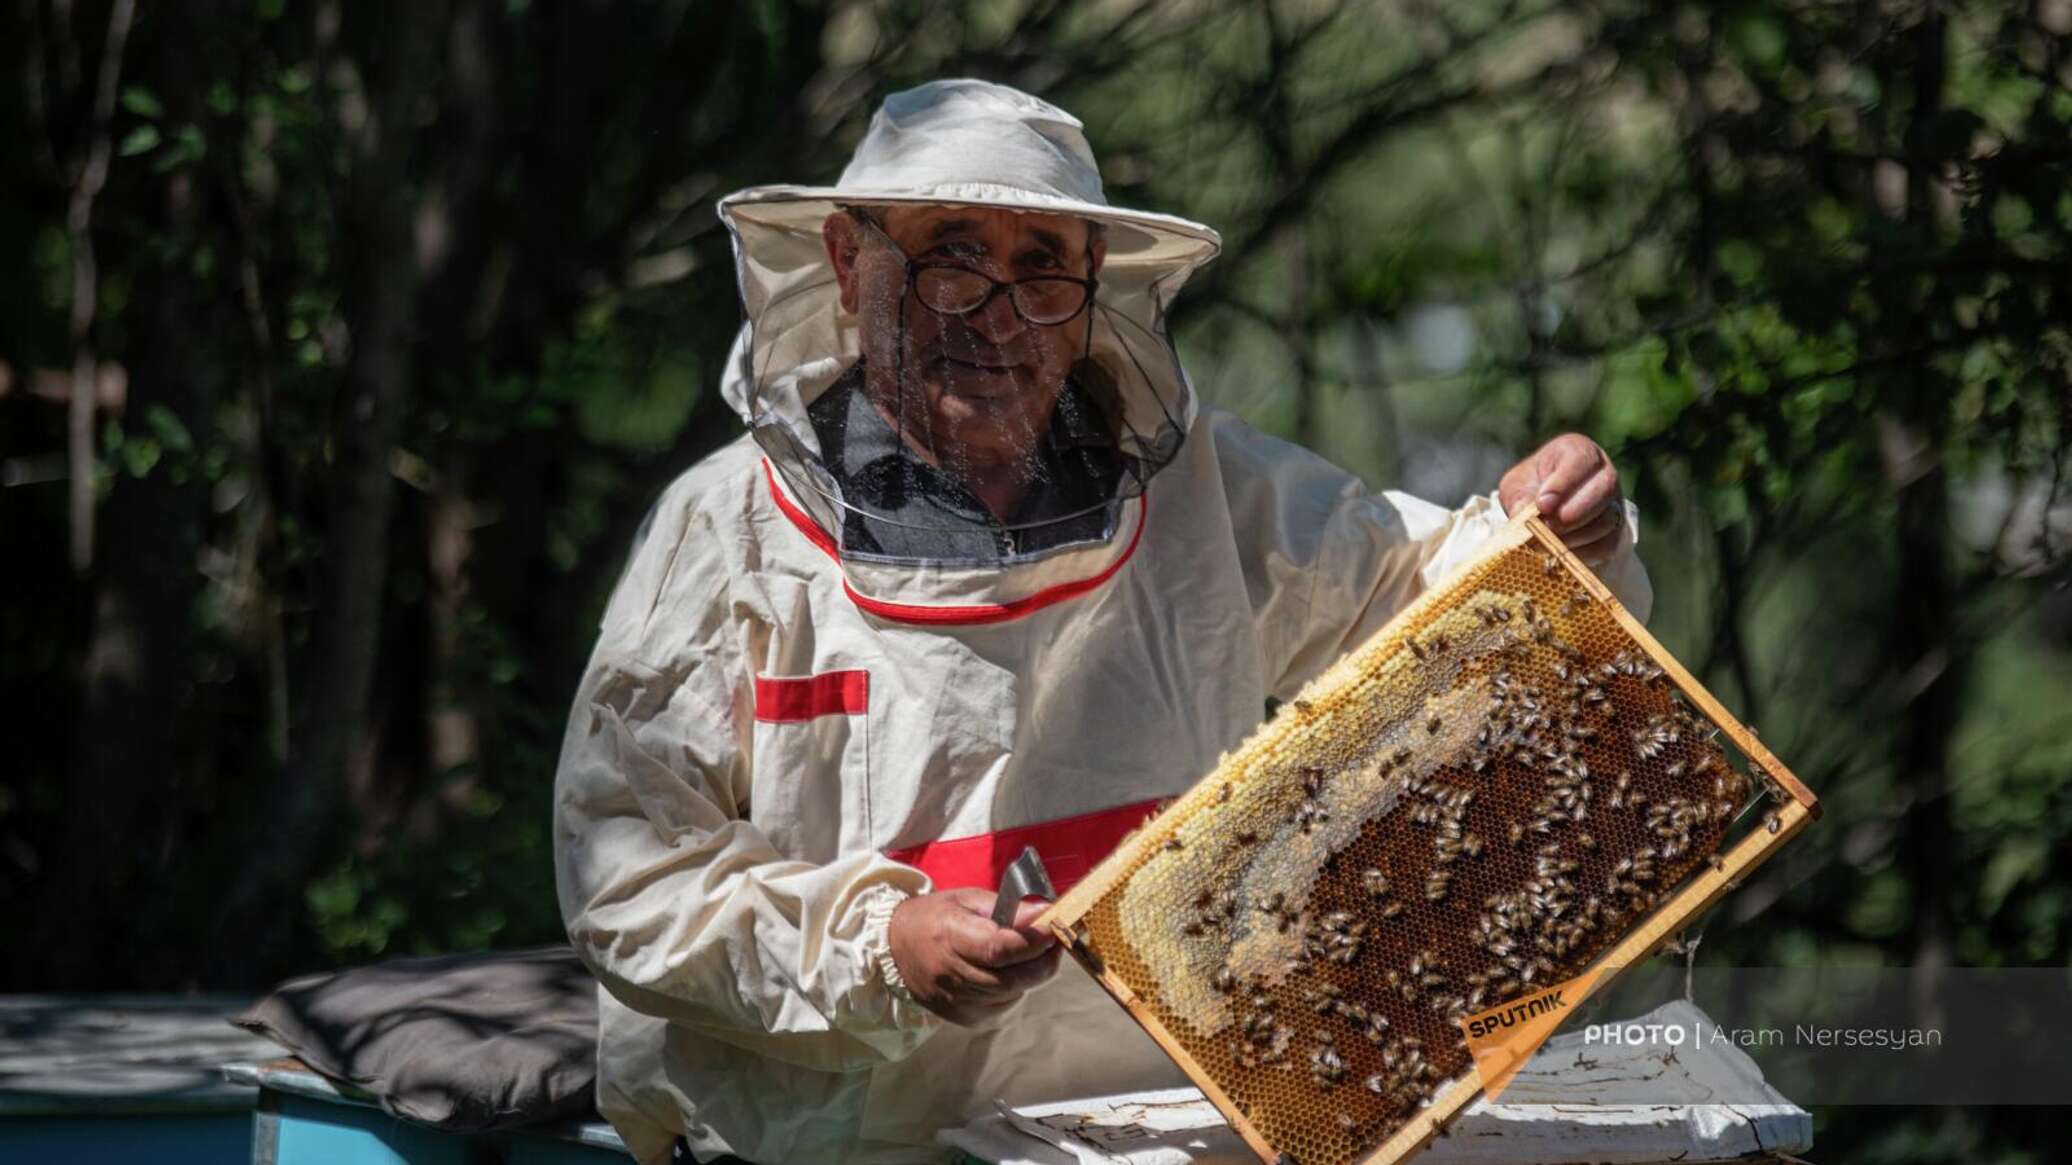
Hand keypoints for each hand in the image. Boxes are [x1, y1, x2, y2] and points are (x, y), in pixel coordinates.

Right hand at [886, 888, 1061, 1025]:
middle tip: (1054, 942)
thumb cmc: (934, 918)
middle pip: (1013, 978)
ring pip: (1014, 993)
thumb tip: (1044, 913)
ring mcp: (958, 1002)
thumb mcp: (966, 899)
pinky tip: (1006, 971)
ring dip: (1031, 973)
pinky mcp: (965, 1017)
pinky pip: (1004, 1005)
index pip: (999, 948)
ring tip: (1028, 953)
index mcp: (950, 937)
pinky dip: (1015, 988)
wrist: (896, 950)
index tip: (1053, 927)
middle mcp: (952, 975)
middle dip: (1043, 960)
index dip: (1032, 941)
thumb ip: (1007, 907)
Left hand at [1498, 434, 1624, 566]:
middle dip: (1575, 511)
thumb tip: (1523, 516)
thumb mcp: (1516, 486)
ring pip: (1608, 518)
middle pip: (1604, 488)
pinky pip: (1608, 544)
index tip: (1543, 504)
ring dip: (1578, 534)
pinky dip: (1584, 553)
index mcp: (1579, 451)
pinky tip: (1561, 555)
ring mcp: (1614, 502)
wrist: (1543, 510)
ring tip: (1550, 543)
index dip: (1564, 483)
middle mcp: (1604, 473)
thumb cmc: (1529, 489)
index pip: (1580, 459)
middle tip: (1549, 526)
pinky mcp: (1615, 531)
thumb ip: (1518, 498)